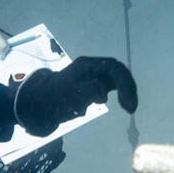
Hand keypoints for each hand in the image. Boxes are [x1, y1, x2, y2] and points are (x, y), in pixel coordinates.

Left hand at [15, 56, 138, 136]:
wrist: (42, 103)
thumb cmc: (53, 98)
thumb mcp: (69, 94)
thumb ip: (86, 91)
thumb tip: (103, 92)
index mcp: (87, 65)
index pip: (113, 68)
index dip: (124, 82)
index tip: (126, 102)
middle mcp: (93, 68)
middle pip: (118, 72)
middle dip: (128, 87)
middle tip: (131, 107)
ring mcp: (95, 76)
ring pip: (118, 79)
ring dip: (126, 91)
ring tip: (129, 107)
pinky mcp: (96, 85)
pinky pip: (114, 86)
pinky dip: (121, 94)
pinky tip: (123, 104)